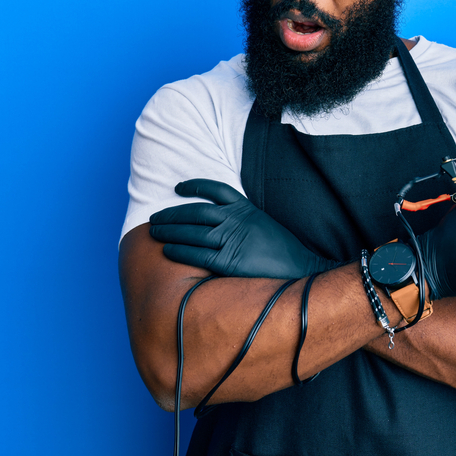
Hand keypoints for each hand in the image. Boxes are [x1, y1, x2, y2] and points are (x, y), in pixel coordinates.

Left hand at [149, 179, 339, 278]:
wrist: (301, 268)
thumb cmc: (282, 249)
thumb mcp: (263, 223)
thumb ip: (241, 218)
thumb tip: (216, 221)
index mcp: (246, 208)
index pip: (215, 189)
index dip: (194, 186)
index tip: (177, 188)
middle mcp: (237, 221)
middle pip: (197, 212)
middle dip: (173, 214)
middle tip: (155, 217)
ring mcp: (233, 240)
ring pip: (194, 232)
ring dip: (171, 231)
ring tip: (155, 232)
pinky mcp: (230, 262)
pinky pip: (199, 255)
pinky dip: (181, 252)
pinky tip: (168, 251)